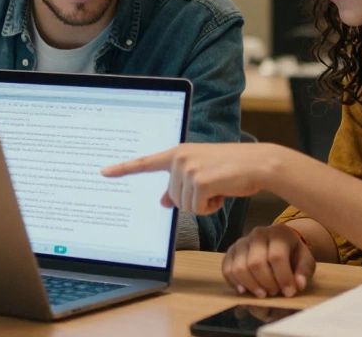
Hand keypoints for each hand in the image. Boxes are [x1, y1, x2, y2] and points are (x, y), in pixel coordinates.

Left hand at [101, 143, 280, 214]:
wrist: (258, 163)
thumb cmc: (232, 169)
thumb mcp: (202, 175)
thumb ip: (180, 185)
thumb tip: (163, 201)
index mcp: (177, 152)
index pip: (145, 162)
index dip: (123, 169)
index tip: (103, 172)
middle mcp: (179, 158)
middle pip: (172, 198)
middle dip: (193, 199)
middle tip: (213, 185)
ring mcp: (188, 168)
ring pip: (184, 206)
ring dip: (203, 203)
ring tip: (219, 186)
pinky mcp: (199, 180)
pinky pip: (197, 209)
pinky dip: (211, 207)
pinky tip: (223, 191)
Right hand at [223, 224, 315, 297]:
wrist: (279, 243)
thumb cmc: (293, 254)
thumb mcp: (305, 260)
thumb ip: (304, 271)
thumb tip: (298, 285)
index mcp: (279, 233)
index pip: (276, 256)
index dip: (283, 278)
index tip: (289, 292)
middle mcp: (258, 233)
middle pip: (256, 263)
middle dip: (266, 283)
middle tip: (275, 292)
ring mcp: (242, 241)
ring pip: (239, 267)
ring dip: (251, 285)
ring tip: (262, 293)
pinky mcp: (231, 250)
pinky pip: (226, 268)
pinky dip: (234, 282)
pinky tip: (244, 291)